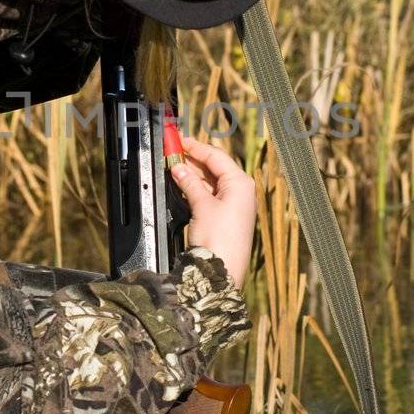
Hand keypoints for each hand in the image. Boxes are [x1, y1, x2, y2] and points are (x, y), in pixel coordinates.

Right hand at [170, 135, 255, 289]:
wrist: (221, 272)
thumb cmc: (219, 240)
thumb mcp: (202, 206)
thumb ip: (190, 183)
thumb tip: (178, 168)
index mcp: (240, 184)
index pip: (216, 156)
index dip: (196, 147)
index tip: (178, 141)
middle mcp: (240, 192)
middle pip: (214, 167)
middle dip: (193, 160)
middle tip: (172, 153)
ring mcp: (234, 205)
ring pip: (211, 181)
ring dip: (193, 174)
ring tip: (173, 166)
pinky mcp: (225, 217)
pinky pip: (210, 195)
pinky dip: (195, 188)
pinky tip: (182, 184)